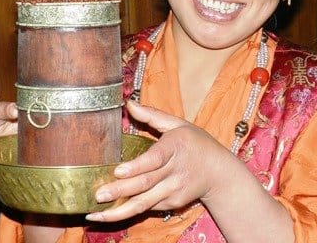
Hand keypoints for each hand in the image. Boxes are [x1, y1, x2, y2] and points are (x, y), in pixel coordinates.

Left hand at [86, 100, 232, 221]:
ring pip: (143, 203)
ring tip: (96, 214)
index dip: (137, 167)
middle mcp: (175, 171)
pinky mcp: (171, 204)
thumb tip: (129, 103)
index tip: (118, 171)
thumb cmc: (196, 143)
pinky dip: (126, 212)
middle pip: (145, 183)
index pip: (155, 159)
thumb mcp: (178, 124)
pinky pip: (147, 208)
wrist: (219, 173)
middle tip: (98, 195)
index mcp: (176, 147)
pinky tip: (107, 214)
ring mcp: (174, 191)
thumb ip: (152, 115)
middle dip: (120, 191)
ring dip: (118, 211)